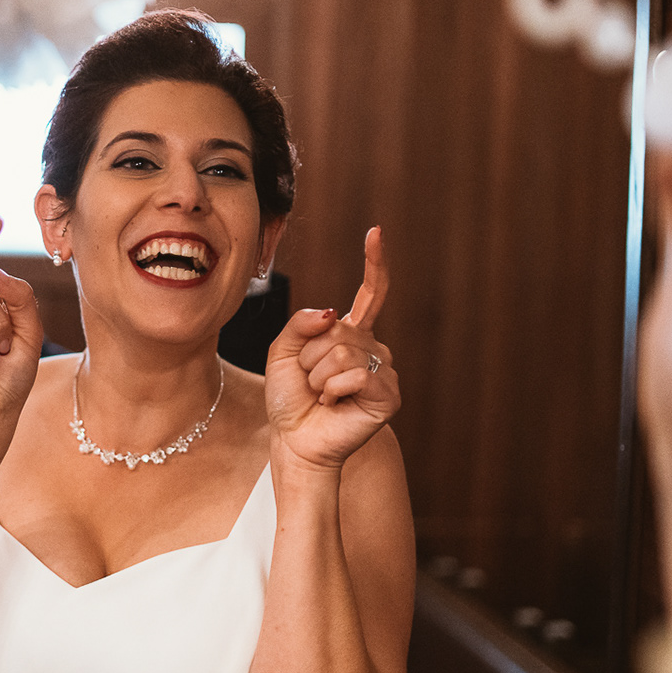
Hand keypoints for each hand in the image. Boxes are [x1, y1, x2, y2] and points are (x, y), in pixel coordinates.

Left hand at [263, 227, 399, 472]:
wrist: (294, 440)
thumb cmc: (289, 399)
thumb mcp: (282, 352)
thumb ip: (300, 324)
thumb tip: (333, 313)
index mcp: (350, 334)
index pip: (370, 294)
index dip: (374, 264)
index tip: (376, 233)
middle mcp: (372, 349)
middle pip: (339, 329)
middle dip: (310, 356)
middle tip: (310, 382)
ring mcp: (384, 372)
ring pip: (343, 351)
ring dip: (318, 375)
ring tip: (321, 395)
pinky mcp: (389, 395)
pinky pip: (355, 374)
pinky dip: (333, 389)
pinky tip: (334, 404)